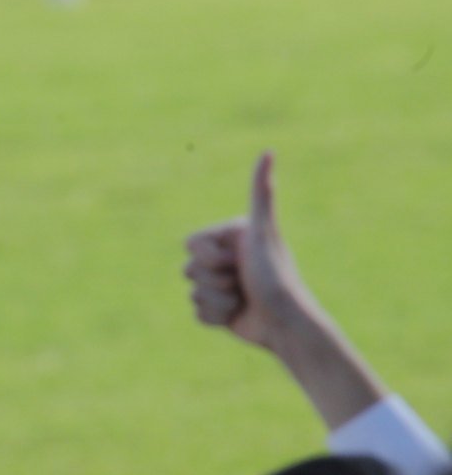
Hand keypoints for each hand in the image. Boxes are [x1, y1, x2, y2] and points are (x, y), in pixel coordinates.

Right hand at [183, 152, 316, 350]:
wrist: (286, 324)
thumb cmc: (276, 277)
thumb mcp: (263, 232)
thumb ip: (261, 193)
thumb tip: (268, 151)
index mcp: (231, 239)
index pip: (190, 244)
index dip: (209, 257)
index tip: (239, 260)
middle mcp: (226, 259)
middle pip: (187, 268)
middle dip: (215, 281)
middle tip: (243, 283)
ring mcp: (221, 285)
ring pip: (191, 292)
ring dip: (217, 301)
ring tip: (243, 301)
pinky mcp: (219, 310)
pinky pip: (196, 313)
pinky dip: (215, 318)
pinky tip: (237, 316)